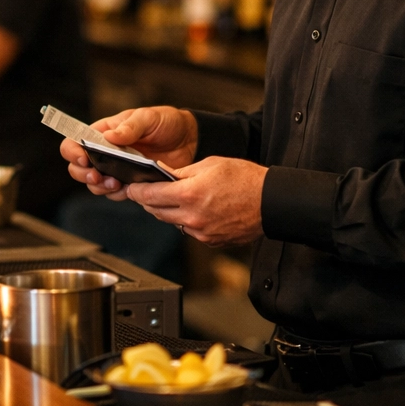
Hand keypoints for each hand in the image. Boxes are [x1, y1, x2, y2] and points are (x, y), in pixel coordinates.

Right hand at [59, 106, 198, 197]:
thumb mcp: (148, 117)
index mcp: (103, 133)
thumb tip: (110, 137)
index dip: (72, 151)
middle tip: (97, 176)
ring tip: (116, 183)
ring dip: (100, 187)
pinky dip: (118, 194)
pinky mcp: (130, 183)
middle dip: (83, 174)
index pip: (74, 141)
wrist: (189, 140)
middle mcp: (104, 152)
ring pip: (94, 184)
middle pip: (78, 167)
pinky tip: (129, 190)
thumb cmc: (165, 122)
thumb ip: (130, 126)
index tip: (84, 157)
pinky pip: (115, 193)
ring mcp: (116, 169)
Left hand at [124, 156, 266, 246]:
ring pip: (172, 222)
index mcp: (189, 195)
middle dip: (149, 201)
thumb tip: (162, 175)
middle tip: (147, 192)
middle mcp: (192, 217)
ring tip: (172, 199)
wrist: (272, 202)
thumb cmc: (245, 179)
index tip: (131, 188)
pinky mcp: (211, 241)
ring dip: (167, 211)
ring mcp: (201, 232)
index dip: (137, 191)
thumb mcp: (210, 164)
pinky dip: (186, 221)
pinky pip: (189, 231)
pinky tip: (193, 210)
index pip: (150, 196)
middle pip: (156, 212)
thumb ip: (182, 172)